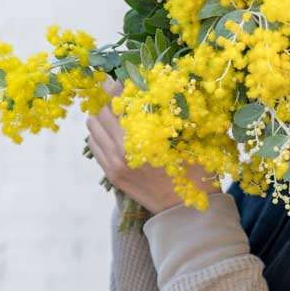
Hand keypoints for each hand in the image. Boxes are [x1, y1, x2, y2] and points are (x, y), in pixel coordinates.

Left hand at [86, 77, 220, 214]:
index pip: (119, 103)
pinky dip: (100, 136)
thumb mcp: (190, 138)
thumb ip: (173, 113)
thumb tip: (159, 87)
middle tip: (120, 96)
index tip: (119, 79)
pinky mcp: (112, 175)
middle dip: (109, 102)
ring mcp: (114, 164)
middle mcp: (123, 150)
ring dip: (102, 118)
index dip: (118, 88)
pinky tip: (115, 133)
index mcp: (144, 138)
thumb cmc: (196, 171)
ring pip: (93, 128)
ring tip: (117, 115)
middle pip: (102, 113)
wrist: (187, 212)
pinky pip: (94, 146)